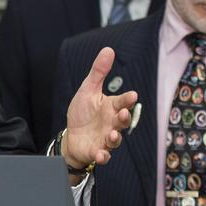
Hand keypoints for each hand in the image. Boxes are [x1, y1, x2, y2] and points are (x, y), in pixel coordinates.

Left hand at [63, 47, 137, 173]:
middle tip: (123, 114)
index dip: (127, 100)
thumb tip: (108, 49)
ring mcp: (106, 139)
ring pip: (115, 140)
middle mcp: (112, 123)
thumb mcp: (88, 90)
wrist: (73, 136)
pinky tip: (100, 155)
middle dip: (124, 118)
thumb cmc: (83, 112)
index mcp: (111, 107)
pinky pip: (103, 155)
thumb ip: (99, 72)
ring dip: (115, 139)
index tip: (133, 95)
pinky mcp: (97, 151)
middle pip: (122, 121)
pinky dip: (103, 156)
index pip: (122, 102)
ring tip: (112, 136)